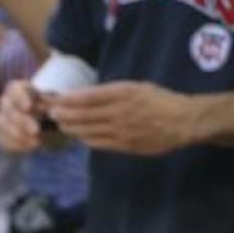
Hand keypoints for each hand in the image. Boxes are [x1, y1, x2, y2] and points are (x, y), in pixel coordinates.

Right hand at [0, 78, 46, 152]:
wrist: (51, 125)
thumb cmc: (53, 109)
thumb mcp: (55, 103)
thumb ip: (50, 105)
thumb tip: (48, 111)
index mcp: (18, 89)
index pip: (14, 89)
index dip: (19, 98)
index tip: (29, 107)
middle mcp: (6, 102)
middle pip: (7, 108)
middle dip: (21, 121)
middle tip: (36, 130)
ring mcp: (1, 119)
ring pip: (2, 125)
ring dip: (19, 134)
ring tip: (37, 141)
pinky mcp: (1, 135)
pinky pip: (3, 140)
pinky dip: (17, 145)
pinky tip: (31, 147)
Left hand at [44, 80, 196, 155]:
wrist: (183, 121)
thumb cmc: (160, 100)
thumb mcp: (137, 87)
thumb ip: (112, 92)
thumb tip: (85, 96)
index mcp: (123, 93)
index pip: (86, 97)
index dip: (66, 100)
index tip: (53, 100)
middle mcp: (119, 111)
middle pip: (81, 115)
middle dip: (62, 115)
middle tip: (49, 113)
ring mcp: (121, 130)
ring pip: (86, 130)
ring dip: (70, 127)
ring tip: (60, 124)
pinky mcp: (124, 145)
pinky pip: (97, 143)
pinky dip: (84, 138)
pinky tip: (77, 135)